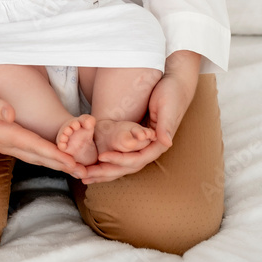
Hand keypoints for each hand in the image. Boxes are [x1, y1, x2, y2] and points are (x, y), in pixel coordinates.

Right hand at [0, 80, 89, 180]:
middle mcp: (5, 142)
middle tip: (83, 172)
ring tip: (75, 169)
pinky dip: (44, 157)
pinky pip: (29, 152)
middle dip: (60, 165)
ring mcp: (5, 144)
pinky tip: (55, 159)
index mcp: (1, 132)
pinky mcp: (5, 141)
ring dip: (54, 164)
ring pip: (34, 157)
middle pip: (37, 156)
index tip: (70, 162)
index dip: (52, 154)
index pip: (32, 145)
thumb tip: (10, 114)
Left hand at [79, 62, 199, 183]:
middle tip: (86, 175)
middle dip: (107, 172)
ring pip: (123, 163)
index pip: (137, 159)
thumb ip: (166, 126)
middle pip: (127, 166)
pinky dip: (108, 159)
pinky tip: (95, 162)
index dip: (119, 160)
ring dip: (105, 171)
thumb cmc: (172, 94)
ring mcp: (143, 145)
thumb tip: (165, 143)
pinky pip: (122, 153)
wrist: (175, 85)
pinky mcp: (137, 139)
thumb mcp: (168, 108)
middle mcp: (150, 148)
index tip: (101, 157)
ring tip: (85, 176)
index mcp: (158, 143)